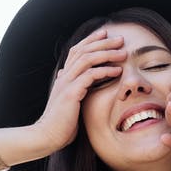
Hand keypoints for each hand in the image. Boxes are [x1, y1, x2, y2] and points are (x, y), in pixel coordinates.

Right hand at [33, 29, 125, 150]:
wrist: (47, 136)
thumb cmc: (61, 123)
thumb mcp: (68, 102)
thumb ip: (72, 89)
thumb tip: (69, 79)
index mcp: (64, 77)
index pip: (76, 51)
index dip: (90, 40)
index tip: (105, 34)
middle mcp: (64, 76)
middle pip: (83, 50)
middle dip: (103, 42)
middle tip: (120, 39)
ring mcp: (66, 83)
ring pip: (87, 59)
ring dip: (107, 53)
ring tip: (123, 53)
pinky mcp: (71, 93)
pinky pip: (89, 76)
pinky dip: (105, 71)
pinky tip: (118, 71)